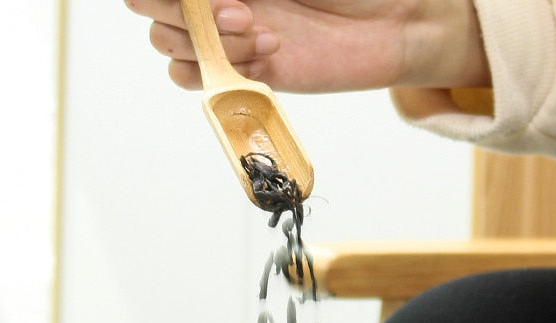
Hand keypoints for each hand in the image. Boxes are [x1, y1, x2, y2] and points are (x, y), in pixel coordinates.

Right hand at [124, 0, 489, 93]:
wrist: (397, 18)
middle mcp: (221, 3)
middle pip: (157, 19)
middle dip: (184, 15)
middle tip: (240, 8)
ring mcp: (232, 40)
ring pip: (174, 52)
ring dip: (209, 44)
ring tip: (263, 32)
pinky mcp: (251, 76)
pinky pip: (206, 82)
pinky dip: (226, 69)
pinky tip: (268, 52)